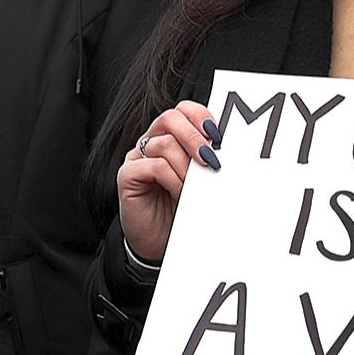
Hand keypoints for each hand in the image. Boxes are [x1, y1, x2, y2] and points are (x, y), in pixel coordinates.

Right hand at [118, 102, 219, 264]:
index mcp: (170, 138)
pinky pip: (153, 166)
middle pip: (170, 118)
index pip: (183, 111)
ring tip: (194, 188)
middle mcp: (151, 143)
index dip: (201, 117)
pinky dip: (172, 179)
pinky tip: (179, 193)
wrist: (158, 243)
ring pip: (165, 144)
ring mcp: (137, 158)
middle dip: (194, 136)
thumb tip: (226, 150)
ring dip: (187, 167)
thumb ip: (206, 161)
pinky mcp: (127, 175)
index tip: (218, 136)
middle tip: (210, 159)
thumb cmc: (180, 211)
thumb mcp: (199, 183)